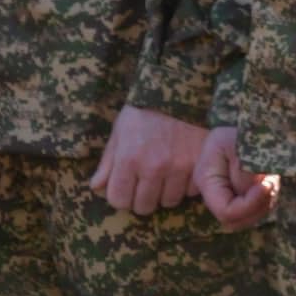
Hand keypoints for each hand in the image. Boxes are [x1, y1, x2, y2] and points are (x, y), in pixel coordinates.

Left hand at [91, 105, 206, 215]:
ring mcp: (179, 167)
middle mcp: (154, 167)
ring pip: (169, 202)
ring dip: (166, 193)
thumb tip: (96, 188)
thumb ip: (108, 162)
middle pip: (144, 207)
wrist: (182, 89)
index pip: (118, 200)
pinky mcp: (200, 163)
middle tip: (146, 183)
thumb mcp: (120, 130)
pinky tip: (183, 170)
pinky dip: (186, 185)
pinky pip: (191, 190)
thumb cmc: (145, 109)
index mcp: (129, 159)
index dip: (121, 195)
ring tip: (166, 177)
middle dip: (142, 198)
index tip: (126, 186)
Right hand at [194, 125, 278, 230]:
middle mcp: (215, 195)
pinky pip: (255, 211)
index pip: (226, 211)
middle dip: (257, 205)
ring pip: (248, 219)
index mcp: (207, 181)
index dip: (248, 205)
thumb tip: (258, 189)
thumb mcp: (237, 142)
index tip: (266, 186)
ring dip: (265, 202)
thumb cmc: (237, 132)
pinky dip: (267, 200)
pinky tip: (270, 181)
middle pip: (237, 220)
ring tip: (271, 179)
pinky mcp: (241, 199)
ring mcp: (228, 199)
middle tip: (271, 182)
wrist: (243, 129)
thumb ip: (244, 168)